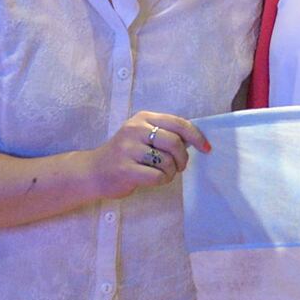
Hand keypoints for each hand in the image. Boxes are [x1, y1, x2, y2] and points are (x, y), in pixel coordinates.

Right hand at [88, 111, 212, 200]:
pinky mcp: (125, 169)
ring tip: (162, 173)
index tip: (206, 148)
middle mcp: (135, 130)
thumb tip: (196, 140)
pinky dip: (162, 180)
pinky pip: (158, 176)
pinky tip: (154, 179)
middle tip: (179, 167)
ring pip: (167, 161)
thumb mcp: (142, 135)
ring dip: (170, 172)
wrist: (93, 171)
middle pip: (175, 143)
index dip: (197, 136)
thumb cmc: (125, 154)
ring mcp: (128, 149)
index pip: (178, 123)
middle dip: (182, 158)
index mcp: (143, 118)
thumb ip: (164, 134)